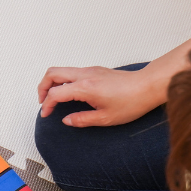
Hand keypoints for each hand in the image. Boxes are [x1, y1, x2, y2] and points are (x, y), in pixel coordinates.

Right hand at [37, 65, 161, 126]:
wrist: (149, 86)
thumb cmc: (132, 101)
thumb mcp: (105, 118)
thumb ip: (82, 120)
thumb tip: (66, 120)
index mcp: (85, 88)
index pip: (55, 93)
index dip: (47, 104)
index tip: (46, 114)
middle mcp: (85, 75)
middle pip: (52, 73)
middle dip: (42, 87)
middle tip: (43, 101)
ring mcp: (90, 70)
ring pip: (62, 70)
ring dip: (52, 83)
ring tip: (53, 98)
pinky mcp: (96, 70)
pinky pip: (73, 72)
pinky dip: (64, 81)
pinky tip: (70, 94)